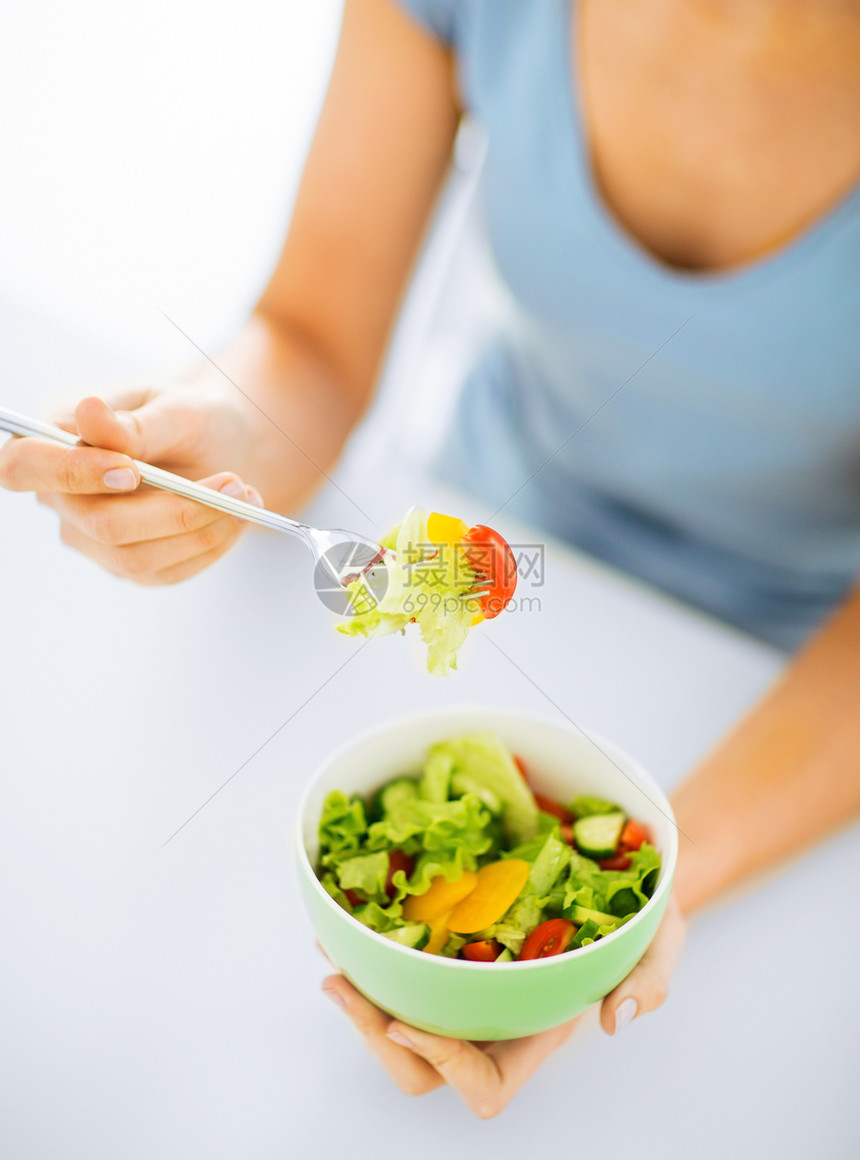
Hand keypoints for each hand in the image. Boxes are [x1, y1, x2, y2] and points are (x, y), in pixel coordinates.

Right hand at [0, 387, 262, 584]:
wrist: (221, 448)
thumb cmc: (188, 419)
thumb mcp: (174, 407)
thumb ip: (136, 422)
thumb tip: (89, 412)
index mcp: (52, 442)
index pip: (25, 466)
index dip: (70, 474)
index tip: (131, 470)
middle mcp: (61, 499)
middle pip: (99, 525)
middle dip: (175, 509)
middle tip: (234, 482)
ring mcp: (92, 540)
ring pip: (137, 558)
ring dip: (202, 531)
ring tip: (246, 495)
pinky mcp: (130, 566)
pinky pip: (167, 572)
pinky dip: (211, 545)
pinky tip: (237, 517)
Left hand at [321, 893, 684, 1118]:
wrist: (623, 879)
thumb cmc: (643, 920)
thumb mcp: (663, 943)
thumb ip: (650, 980)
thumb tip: (618, 1018)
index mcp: (537, 1033)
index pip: (484, 1084)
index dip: (443, 1066)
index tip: (407, 1022)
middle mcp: (494, 1021)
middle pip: (421, 1068)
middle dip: (374, 1035)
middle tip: (342, 984)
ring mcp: (469, 989)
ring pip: (400, 1024)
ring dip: (361, 1000)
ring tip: (333, 960)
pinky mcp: (452, 953)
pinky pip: (401, 972)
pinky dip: (369, 956)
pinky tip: (345, 926)